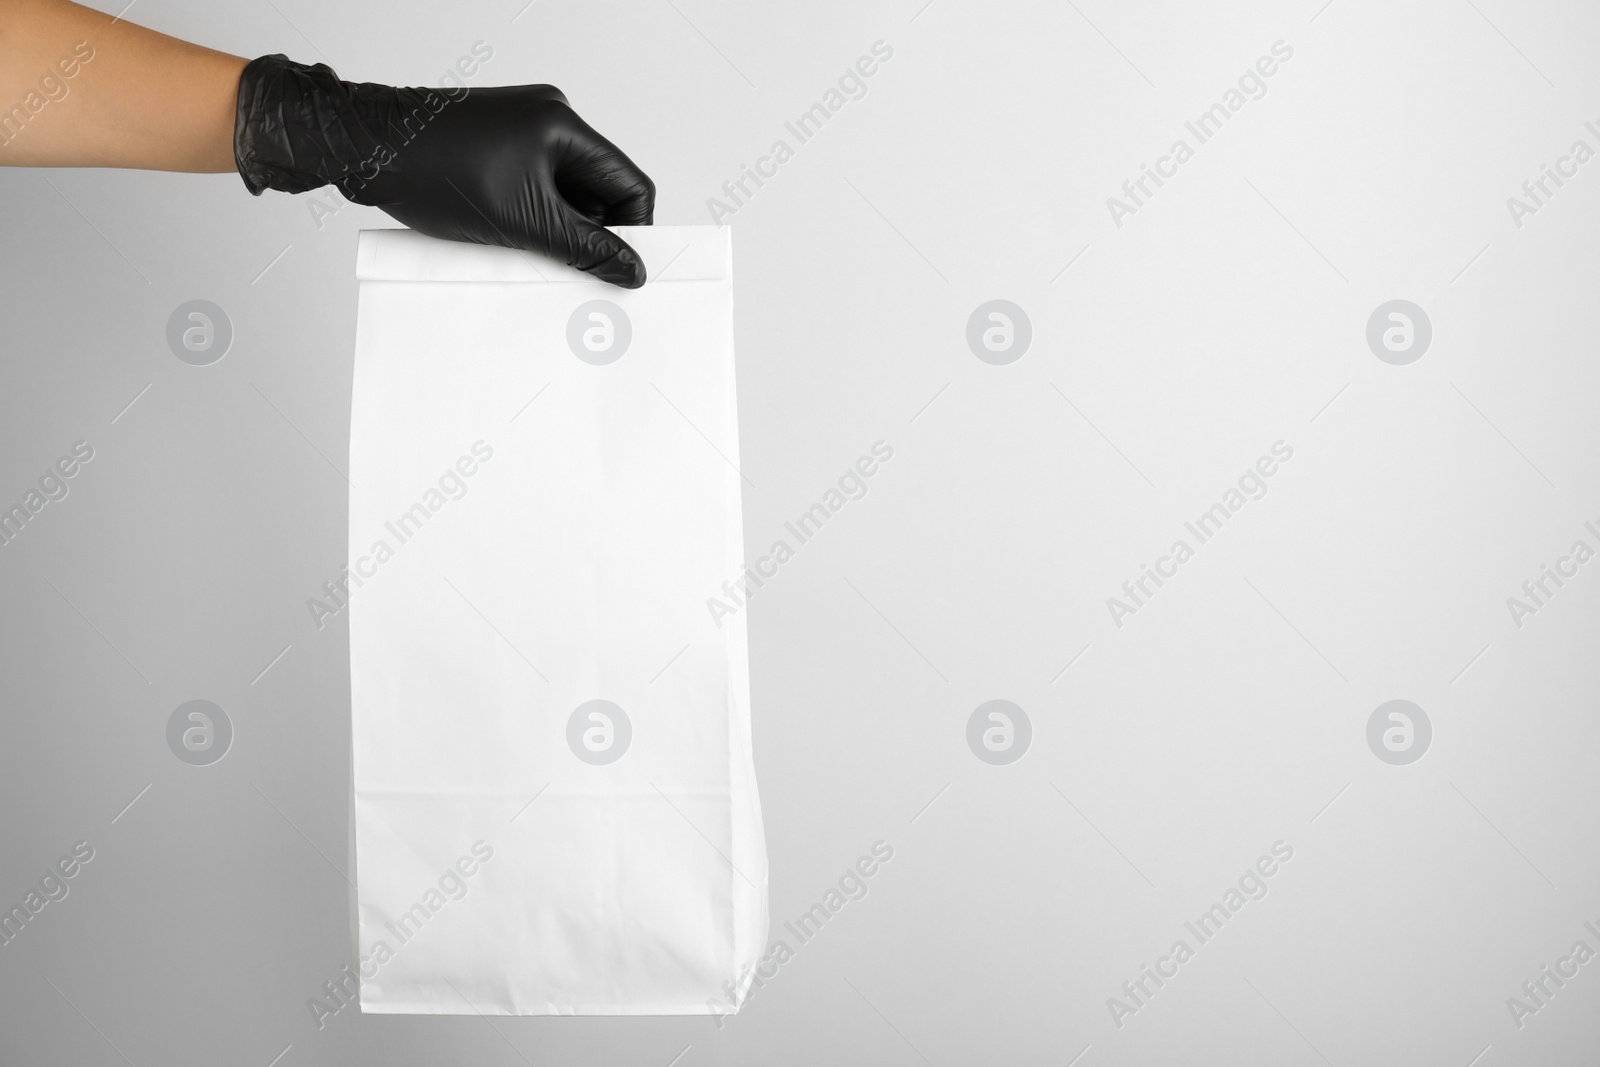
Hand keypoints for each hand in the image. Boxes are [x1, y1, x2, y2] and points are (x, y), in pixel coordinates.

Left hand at [234, 56, 654, 287]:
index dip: (633, 232)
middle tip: (579, 277)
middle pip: (599, 189)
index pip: (629, 184)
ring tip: (537, 261)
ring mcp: (521, 129)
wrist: (361, 148)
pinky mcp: (496, 144)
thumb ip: (583, 249)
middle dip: (593, 234)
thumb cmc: (431, 171)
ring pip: (565, 192)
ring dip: (560, 230)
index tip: (622, 272)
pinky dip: (533, 218)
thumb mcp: (521, 223)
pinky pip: (535, 187)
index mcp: (563, 125)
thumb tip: (630, 270)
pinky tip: (513, 244)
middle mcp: (548, 119)